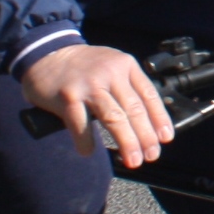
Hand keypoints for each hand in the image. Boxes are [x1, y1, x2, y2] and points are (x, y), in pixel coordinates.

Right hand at [19, 44, 174, 168]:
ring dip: (127, 142)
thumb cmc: (84, 66)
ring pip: (114, 118)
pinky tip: (88, 152)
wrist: (48, 52)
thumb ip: (128, 85)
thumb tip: (148, 121)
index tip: (165, 138)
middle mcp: (111, 73)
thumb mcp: (112, 65)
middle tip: (151, 155)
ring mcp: (89, 85)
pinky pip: (81, 125)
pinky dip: (86, 142)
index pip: (149, 94)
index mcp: (126, 65)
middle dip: (146, 136)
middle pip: (134, 109)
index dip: (159, 118)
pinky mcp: (68, 96)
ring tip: (133, 161)